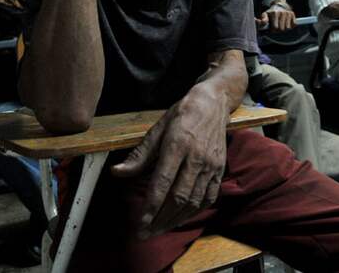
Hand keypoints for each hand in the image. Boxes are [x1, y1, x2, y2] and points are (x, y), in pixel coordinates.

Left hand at [111, 86, 227, 239]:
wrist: (215, 103)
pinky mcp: (220, 169)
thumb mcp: (158, 128)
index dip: (150, 208)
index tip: (140, 225)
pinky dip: (195, 211)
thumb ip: (140, 154)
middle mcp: (196, 157)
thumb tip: (118, 172)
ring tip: (160, 229)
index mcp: (178, 145)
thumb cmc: (183, 113)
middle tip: (145, 234)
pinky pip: (209, 197)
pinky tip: (182, 218)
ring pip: (194, 201)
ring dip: (176, 219)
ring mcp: (211, 165)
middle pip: (178, 198)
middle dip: (160, 220)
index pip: (162, 183)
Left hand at [264, 5, 295, 30]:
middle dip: (278, 30)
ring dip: (284, 28)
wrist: (279, 4)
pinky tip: (286, 23)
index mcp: (274, 13)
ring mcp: (288, 13)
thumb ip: (263, 19)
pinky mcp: (292, 14)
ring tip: (281, 25)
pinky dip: (290, 26)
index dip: (273, 30)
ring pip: (288, 28)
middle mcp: (282, 13)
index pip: (275, 27)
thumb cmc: (271, 12)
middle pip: (281, 29)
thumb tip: (258, 21)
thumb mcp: (265, 14)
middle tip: (276, 27)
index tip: (272, 28)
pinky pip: (293, 25)